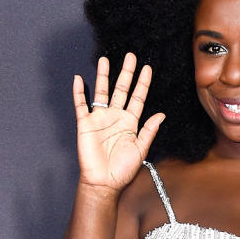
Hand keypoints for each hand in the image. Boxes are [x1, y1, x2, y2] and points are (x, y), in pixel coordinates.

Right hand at [72, 52, 164, 191]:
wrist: (104, 182)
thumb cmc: (122, 170)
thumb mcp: (141, 150)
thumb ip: (149, 131)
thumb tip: (161, 114)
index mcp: (130, 122)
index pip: (137, 98)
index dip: (142, 83)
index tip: (147, 68)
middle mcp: (115, 116)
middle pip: (121, 89)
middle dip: (126, 73)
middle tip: (131, 56)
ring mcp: (100, 118)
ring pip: (102, 92)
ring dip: (103, 76)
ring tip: (105, 60)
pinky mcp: (86, 124)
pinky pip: (81, 105)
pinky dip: (79, 92)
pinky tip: (79, 79)